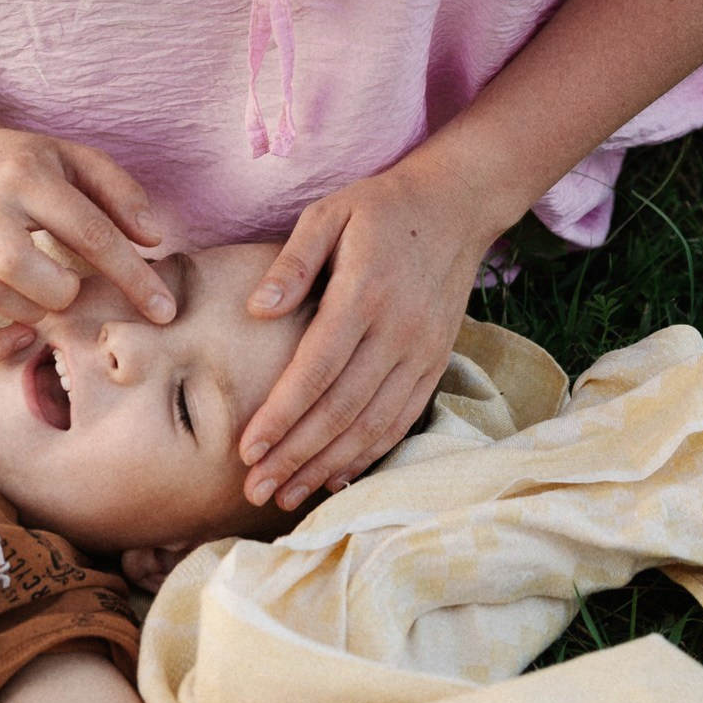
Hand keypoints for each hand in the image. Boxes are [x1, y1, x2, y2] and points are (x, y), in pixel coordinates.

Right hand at [0, 124, 174, 361]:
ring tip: (48, 303)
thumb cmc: (24, 163)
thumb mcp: (75, 158)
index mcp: (28, 176)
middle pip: (18, 263)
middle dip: (61, 292)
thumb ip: (120, 192)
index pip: (88, 231)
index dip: (132, 276)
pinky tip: (21, 336)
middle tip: (75, 291)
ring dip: (28, 312)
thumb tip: (152, 240)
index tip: (163, 311)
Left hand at [235, 164, 496, 509]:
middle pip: (341, 409)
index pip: (316, 368)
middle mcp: (399, 331)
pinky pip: (400, 420)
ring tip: (285, 495)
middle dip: (295, 455)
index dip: (281, 414)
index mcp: (366, 293)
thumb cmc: (379, 210)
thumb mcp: (330, 213)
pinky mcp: (436, 364)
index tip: (246, 449)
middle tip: (254, 489)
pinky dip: (367, 454)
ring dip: (327, 466)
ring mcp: (423, 352)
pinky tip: (334, 477)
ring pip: (372, 424)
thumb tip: (257, 310)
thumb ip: (293, 261)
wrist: (457, 207)